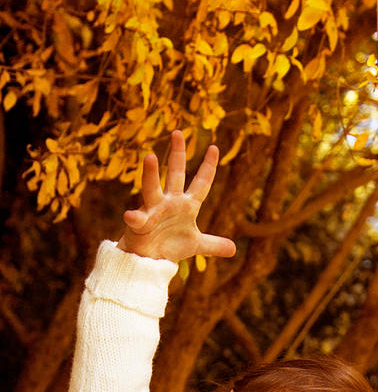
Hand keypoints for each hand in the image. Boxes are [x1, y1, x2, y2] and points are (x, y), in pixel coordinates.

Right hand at [117, 130, 236, 261]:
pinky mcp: (139, 224)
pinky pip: (136, 219)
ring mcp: (153, 210)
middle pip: (175, 175)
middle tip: (178, 132)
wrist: (148, 259)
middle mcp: (170, 202)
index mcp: (187, 206)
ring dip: (151, 174)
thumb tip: (234, 249)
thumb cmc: (170, 246)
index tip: (214, 147)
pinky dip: (134, 218)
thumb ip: (214, 244)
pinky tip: (130, 216)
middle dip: (178, 154)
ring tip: (150, 157)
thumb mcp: (196, 245)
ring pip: (152, 189)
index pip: (201, 183)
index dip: (208, 167)